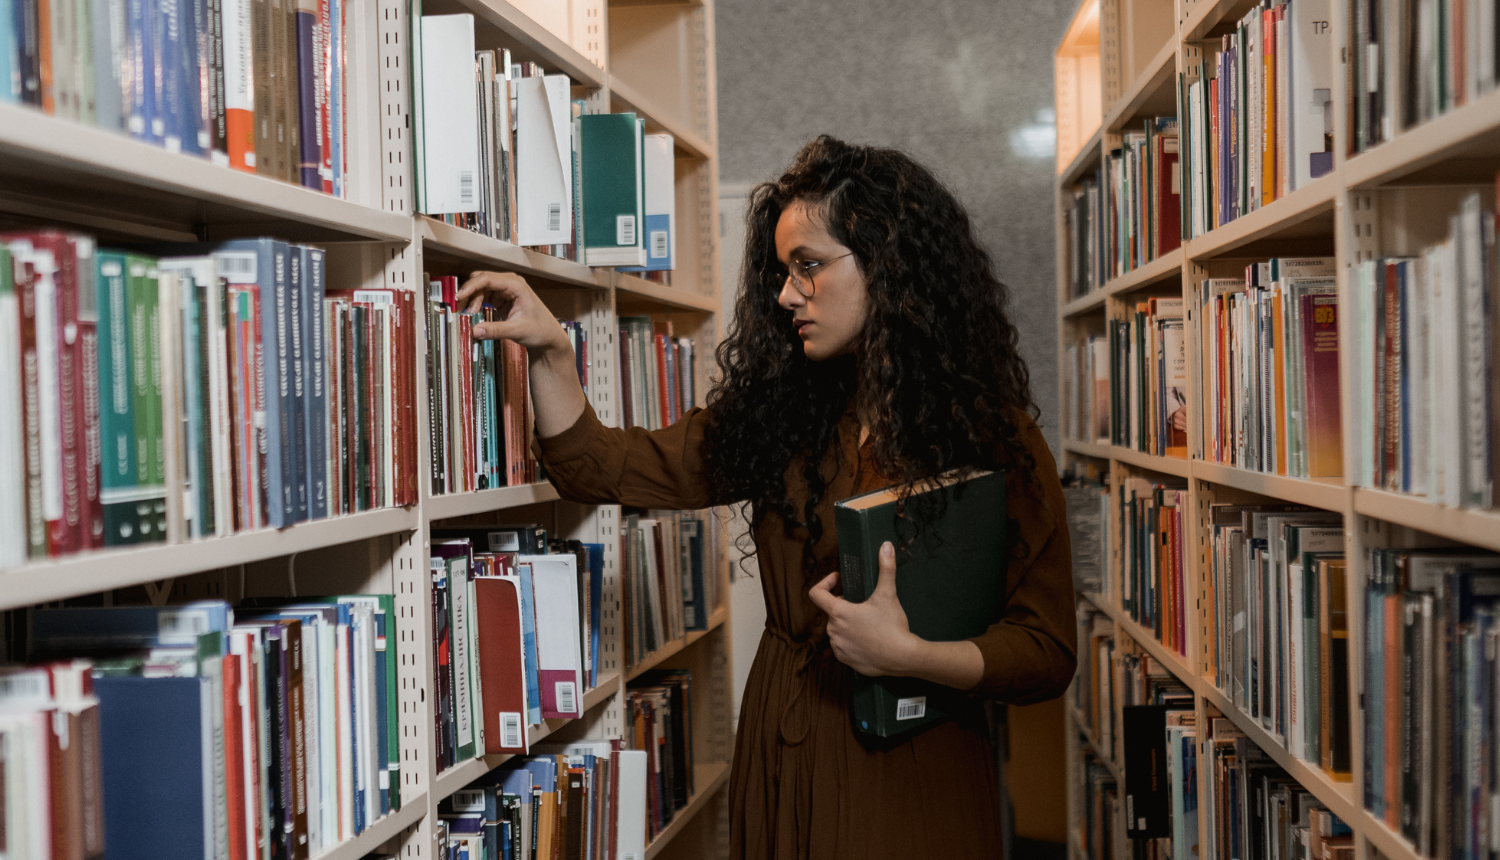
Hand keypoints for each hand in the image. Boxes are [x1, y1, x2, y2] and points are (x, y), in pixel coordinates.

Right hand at [454, 270, 569, 352]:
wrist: (548, 336)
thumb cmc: (539, 330)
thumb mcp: (517, 331)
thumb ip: (495, 330)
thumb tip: (475, 331)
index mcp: (516, 285)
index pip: (487, 279)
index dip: (471, 287)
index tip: (459, 297)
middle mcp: (510, 283)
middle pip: (481, 281)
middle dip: (470, 294)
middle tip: (462, 311)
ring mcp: (505, 290)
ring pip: (480, 288)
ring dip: (472, 301)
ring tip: (469, 316)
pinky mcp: (501, 298)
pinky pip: (483, 296)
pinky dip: (476, 304)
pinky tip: (474, 315)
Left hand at [808, 542, 919, 676]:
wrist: (902, 657)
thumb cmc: (892, 626)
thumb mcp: (888, 594)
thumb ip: (886, 568)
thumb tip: (886, 546)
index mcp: (838, 613)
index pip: (816, 594)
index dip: (825, 583)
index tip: (837, 580)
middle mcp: (833, 631)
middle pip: (831, 612)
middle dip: (843, 605)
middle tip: (861, 603)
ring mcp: (838, 647)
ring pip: (837, 629)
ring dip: (846, 623)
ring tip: (865, 622)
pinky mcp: (845, 660)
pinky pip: (842, 646)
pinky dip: (850, 640)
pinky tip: (866, 639)